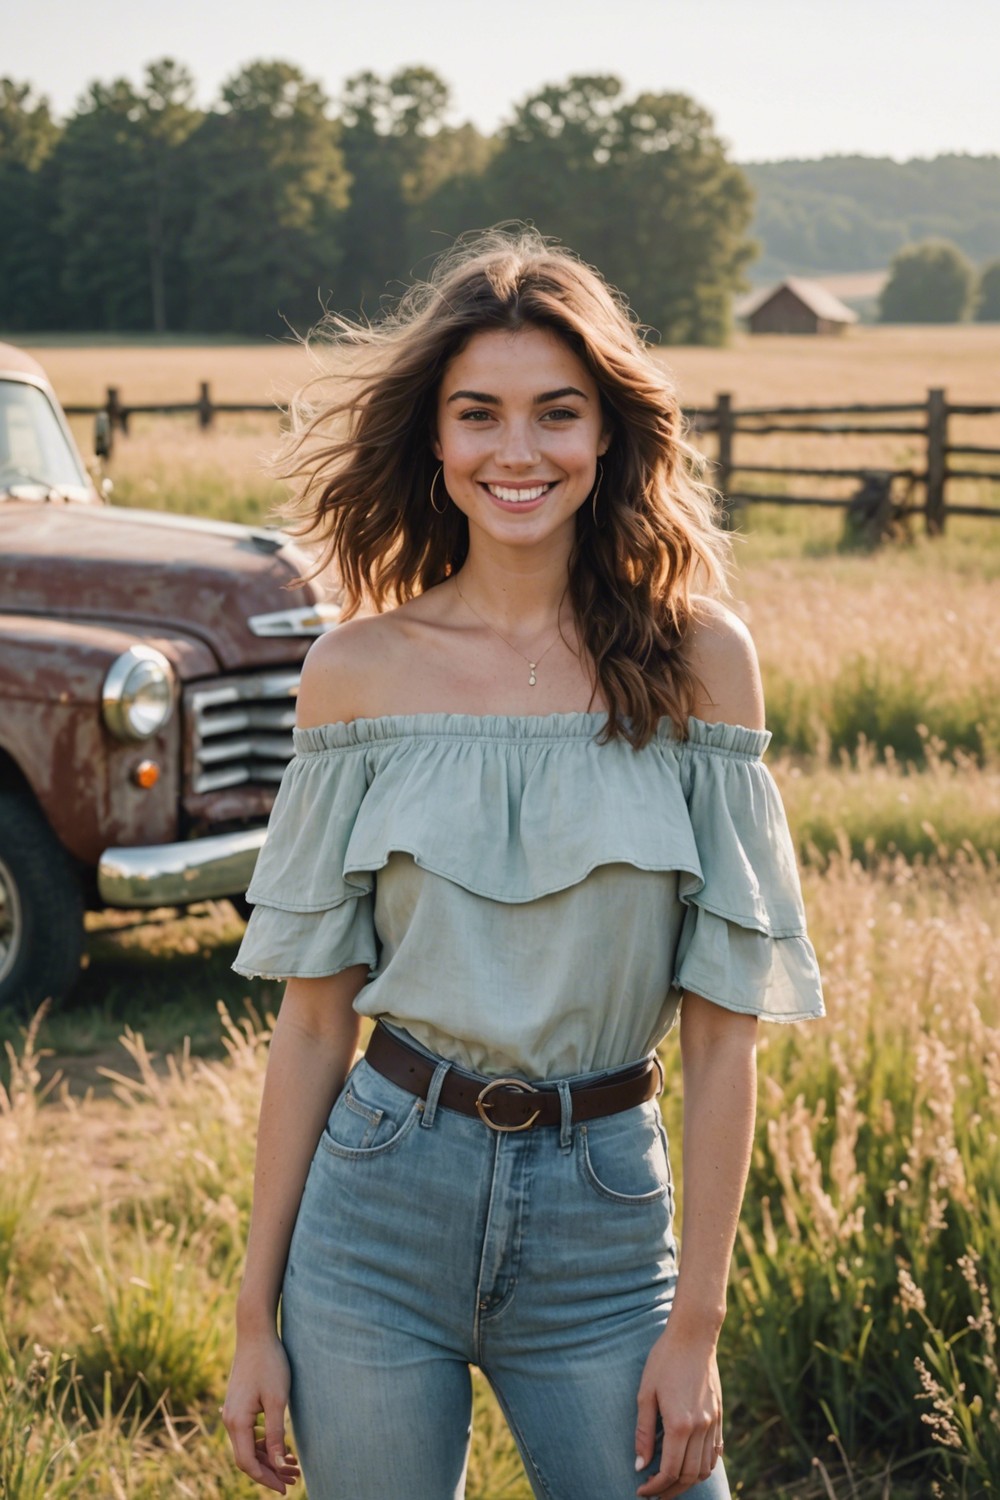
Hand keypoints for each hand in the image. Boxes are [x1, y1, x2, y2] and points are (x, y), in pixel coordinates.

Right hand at [222, 1329, 300, 1493]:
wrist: (255, 1333)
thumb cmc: (269, 1363)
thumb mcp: (277, 1400)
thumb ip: (275, 1434)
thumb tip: (277, 1464)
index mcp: (237, 1421)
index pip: (247, 1462)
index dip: (266, 1478)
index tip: (284, 1489)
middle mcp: (230, 1419)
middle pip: (248, 1457)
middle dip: (270, 1470)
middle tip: (295, 1479)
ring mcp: (232, 1411)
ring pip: (249, 1445)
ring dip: (269, 1458)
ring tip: (293, 1465)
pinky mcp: (238, 1404)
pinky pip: (248, 1433)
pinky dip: (263, 1443)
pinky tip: (281, 1447)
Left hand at [634, 1324, 723, 1496]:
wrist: (693, 1335)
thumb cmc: (664, 1360)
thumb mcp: (645, 1393)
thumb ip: (643, 1432)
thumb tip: (640, 1465)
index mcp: (679, 1424)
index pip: (669, 1470)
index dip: (655, 1487)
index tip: (642, 1491)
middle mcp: (700, 1427)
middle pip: (689, 1475)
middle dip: (671, 1490)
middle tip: (655, 1494)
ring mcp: (713, 1422)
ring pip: (705, 1468)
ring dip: (688, 1481)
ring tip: (671, 1482)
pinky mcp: (719, 1416)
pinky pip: (716, 1452)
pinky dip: (704, 1465)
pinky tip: (691, 1465)